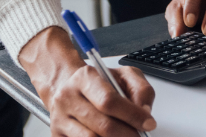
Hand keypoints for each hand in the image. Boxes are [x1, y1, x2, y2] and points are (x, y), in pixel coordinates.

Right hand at [21, 26, 155, 135]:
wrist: (69, 89)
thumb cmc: (99, 84)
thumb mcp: (124, 75)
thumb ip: (140, 89)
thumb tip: (145, 111)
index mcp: (85, 77)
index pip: (110, 101)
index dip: (132, 115)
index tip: (149, 124)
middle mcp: (68, 97)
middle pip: (103, 125)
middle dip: (127, 134)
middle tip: (139, 135)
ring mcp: (59, 118)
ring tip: (126, 136)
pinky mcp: (56, 135)